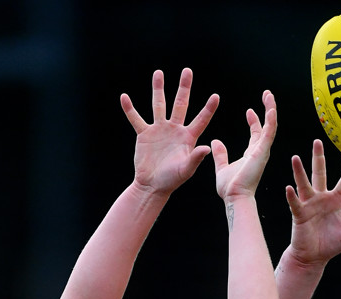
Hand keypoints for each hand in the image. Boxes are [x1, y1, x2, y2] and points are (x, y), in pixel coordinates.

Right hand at [120, 68, 218, 196]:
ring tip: (158, 73)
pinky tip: (124, 97)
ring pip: (159, 105)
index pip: (201, 119)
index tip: (216, 96)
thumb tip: (207, 147)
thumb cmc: (171, 180)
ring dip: (158, 89)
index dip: (208, 108)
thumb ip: (195, 158)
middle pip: (180, 104)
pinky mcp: (144, 134)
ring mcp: (159, 130)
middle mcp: (174, 129)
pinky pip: (136, 119)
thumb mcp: (186, 170)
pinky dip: (130, 109)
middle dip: (184, 88)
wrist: (152, 186)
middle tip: (187, 71)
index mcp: (187, 137)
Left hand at [212, 90, 276, 201]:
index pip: (256, 134)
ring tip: (269, 95)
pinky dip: (271, 119)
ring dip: (271, 109)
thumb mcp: (221, 168)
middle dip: (268, 110)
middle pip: (267, 127)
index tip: (249, 111)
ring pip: (271, 126)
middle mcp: (259, 152)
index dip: (254, 121)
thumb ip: (220, 155)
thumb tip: (215, 142)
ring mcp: (262, 151)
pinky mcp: (262, 151)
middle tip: (267, 96)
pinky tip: (271, 107)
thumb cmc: (229, 189)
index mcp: (251, 155)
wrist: (234, 197)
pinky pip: (269, 132)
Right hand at [285, 139, 340, 267]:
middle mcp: (322, 198)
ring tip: (295, 158)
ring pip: (304, 184)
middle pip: (320, 173)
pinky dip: (292, 196)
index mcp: (336, 200)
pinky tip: (289, 187)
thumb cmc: (331, 245)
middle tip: (317, 140)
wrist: (313, 258)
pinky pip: (295, 203)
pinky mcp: (300, 215)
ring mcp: (309, 205)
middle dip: (318, 157)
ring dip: (299, 172)